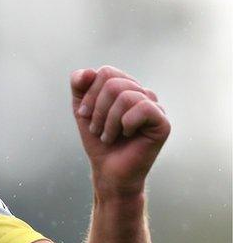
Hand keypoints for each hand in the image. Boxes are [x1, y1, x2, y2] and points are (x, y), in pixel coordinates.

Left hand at [70, 66, 170, 196]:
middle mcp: (143, 94)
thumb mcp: (82, 109)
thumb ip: (79, 85)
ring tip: (108, 136)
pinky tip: (126, 135)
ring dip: (108, 120)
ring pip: (125, 95)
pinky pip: (143, 107)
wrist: (108, 171)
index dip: (90, 94)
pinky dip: (126, 123)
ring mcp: (155, 107)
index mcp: (126, 88)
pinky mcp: (163, 123)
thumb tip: (89, 71)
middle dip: (97, 108)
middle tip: (97, 129)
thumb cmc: (98, 140)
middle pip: (113, 82)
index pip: (106, 72)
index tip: (84, 115)